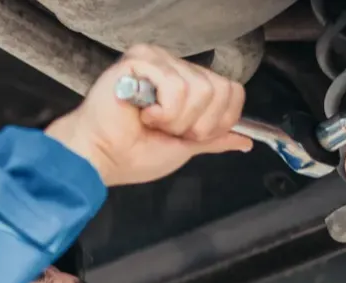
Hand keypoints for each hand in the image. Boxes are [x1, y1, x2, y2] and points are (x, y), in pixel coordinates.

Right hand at [44, 44, 253, 186]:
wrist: (100, 159)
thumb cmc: (129, 154)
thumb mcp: (184, 148)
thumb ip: (214, 139)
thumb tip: (245, 140)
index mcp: (186, 83)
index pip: (230, 89)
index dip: (217, 120)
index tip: (187, 134)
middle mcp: (174, 66)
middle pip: (219, 89)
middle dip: (195, 123)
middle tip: (164, 128)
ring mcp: (157, 60)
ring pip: (198, 89)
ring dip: (174, 119)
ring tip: (149, 121)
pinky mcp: (140, 60)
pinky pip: (176, 85)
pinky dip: (162, 110)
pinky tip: (141, 112)